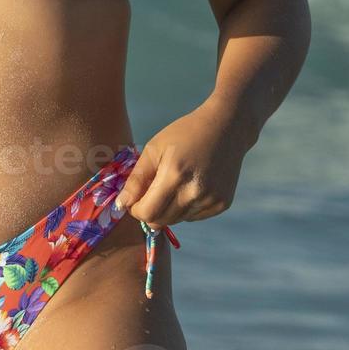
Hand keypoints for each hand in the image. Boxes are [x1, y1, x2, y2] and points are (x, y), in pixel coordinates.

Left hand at [116, 98, 252, 228]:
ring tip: (172, 185)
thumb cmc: (185, 134)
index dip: (135, 210)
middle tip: (150, 192)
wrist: (226, 128)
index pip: (147, 213)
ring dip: (167, 209)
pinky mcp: (221, 204)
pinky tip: (190, 186)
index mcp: (175, 175)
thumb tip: (121, 205)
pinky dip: (185, 207)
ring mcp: (211, 200)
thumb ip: (136, 179)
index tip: (134, 199)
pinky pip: (193, 216)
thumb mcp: (154, 149)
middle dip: (149, 211)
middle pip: (160, 221)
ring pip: (176, 220)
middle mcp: (195, 192)